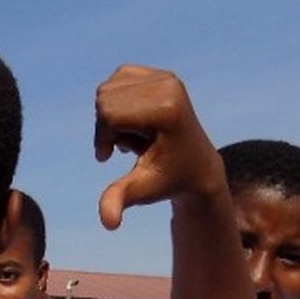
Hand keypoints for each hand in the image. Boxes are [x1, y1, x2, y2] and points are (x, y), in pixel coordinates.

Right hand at [95, 65, 224, 229]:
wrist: (197, 167)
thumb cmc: (168, 181)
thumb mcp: (142, 191)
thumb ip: (120, 199)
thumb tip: (108, 224)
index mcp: (166, 110)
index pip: (109, 113)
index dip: (103, 137)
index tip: (111, 157)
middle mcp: (168, 86)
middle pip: (105, 99)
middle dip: (105, 127)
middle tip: (125, 147)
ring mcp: (166, 77)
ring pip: (107, 89)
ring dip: (111, 116)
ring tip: (132, 135)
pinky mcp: (161, 74)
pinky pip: (117, 79)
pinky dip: (116, 101)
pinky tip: (132, 121)